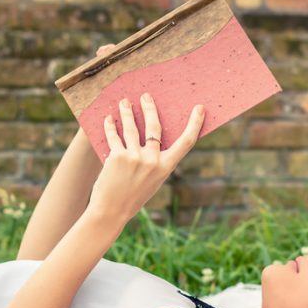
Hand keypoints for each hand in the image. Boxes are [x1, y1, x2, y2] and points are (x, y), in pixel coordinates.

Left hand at [87, 92, 204, 223]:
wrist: (111, 211)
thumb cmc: (133, 196)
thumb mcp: (153, 180)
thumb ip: (156, 161)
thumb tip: (153, 137)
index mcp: (166, 167)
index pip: (186, 142)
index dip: (194, 123)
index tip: (200, 108)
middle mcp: (152, 160)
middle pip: (154, 127)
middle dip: (149, 108)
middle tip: (145, 96)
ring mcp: (134, 158)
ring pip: (131, 127)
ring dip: (127, 112)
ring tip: (124, 102)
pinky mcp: (117, 157)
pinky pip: (114, 136)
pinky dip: (110, 125)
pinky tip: (108, 119)